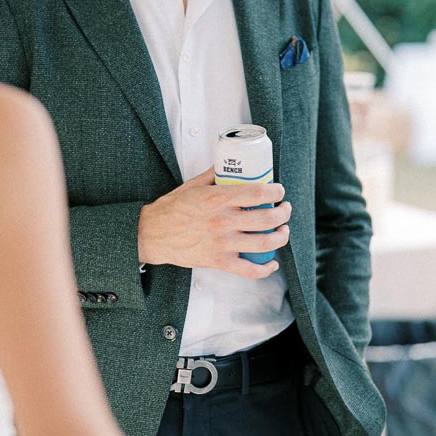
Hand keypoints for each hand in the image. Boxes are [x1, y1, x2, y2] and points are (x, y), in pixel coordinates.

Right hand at [138, 167, 289, 278]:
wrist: (152, 234)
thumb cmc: (171, 209)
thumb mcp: (192, 185)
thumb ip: (214, 175)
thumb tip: (230, 165)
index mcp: (217, 199)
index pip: (258, 193)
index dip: (275, 192)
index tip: (279, 191)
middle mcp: (222, 221)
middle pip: (267, 218)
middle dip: (283, 213)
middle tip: (284, 209)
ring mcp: (221, 243)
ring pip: (264, 243)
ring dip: (280, 237)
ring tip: (282, 231)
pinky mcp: (218, 262)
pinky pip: (248, 270)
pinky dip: (265, 269)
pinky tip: (271, 263)